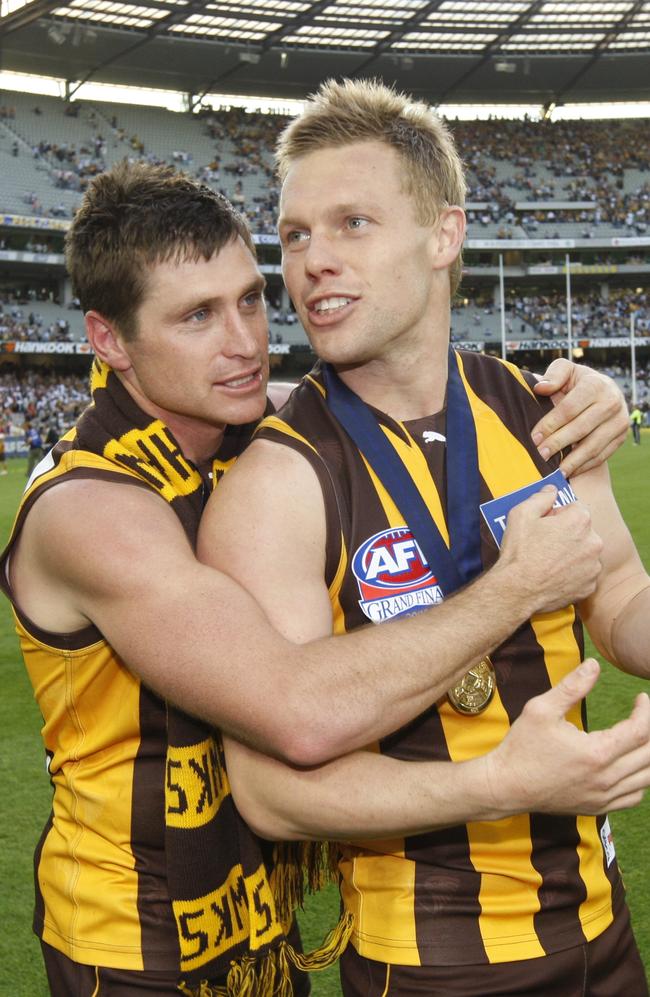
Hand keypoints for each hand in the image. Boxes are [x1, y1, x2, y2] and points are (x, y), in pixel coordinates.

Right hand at [483, 659, 649, 816]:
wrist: (506, 786)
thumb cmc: (521, 746)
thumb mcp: (541, 709)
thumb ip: (572, 686)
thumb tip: (595, 664)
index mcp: (597, 753)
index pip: (641, 730)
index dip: (646, 711)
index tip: (641, 698)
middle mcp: (606, 778)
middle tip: (642, 714)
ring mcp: (603, 797)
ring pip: (647, 778)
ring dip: (648, 755)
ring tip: (639, 736)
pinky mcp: (598, 807)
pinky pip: (634, 797)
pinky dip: (640, 780)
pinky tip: (629, 764)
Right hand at [497, 485, 602, 613]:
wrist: (517, 591)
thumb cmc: (519, 552)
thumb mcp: (521, 514)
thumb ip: (541, 497)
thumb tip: (552, 490)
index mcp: (579, 520)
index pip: (576, 508)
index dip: (558, 515)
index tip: (545, 525)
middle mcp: (593, 542)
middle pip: (583, 531)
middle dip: (567, 534)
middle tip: (545, 545)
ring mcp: (593, 566)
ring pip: (585, 553)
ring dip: (572, 554)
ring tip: (549, 562)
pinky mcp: (590, 586)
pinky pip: (584, 574)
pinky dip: (573, 574)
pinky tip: (554, 576)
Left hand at [531, 360, 627, 476]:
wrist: (604, 392)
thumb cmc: (576, 383)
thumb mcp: (565, 371)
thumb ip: (553, 375)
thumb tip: (540, 387)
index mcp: (595, 384)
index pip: (569, 408)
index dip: (550, 424)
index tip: (534, 438)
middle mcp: (612, 402)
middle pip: (580, 429)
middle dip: (557, 444)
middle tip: (540, 455)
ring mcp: (619, 421)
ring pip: (593, 446)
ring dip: (571, 461)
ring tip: (553, 470)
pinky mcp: (621, 437)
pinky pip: (601, 456)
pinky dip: (583, 466)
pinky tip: (567, 471)